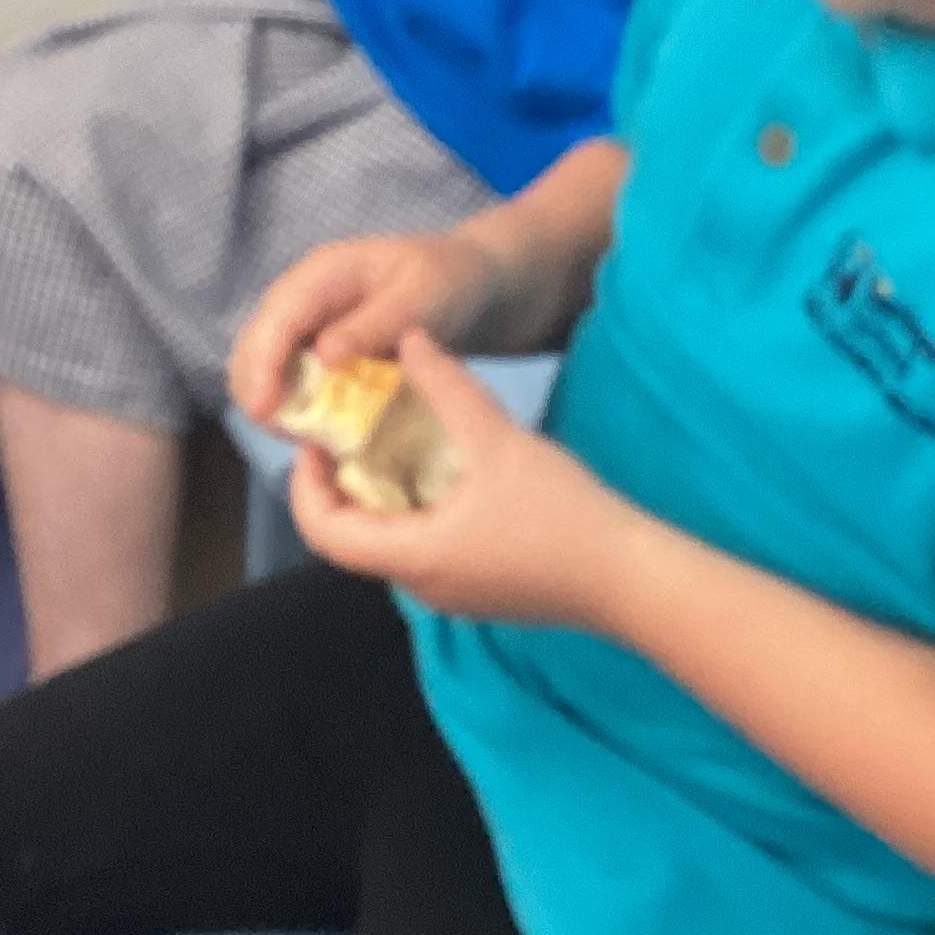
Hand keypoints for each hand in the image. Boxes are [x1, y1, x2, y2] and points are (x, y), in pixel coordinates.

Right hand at [230, 229, 528, 426]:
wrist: (466, 285)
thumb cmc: (449, 282)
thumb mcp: (423, 296)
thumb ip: (376, 323)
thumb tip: (324, 357)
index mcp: (322, 273)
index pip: (275, 319)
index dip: (262, 365)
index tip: (264, 410)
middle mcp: (301, 297)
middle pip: (252, 347)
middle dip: (259, 392)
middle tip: (293, 437)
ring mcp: (303, 325)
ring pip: (262, 371)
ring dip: (276, 406)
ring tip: (310, 439)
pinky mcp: (314, 352)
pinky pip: (289, 385)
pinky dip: (297, 410)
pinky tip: (323, 433)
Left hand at [288, 332, 639, 626]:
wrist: (630, 580)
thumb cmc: (562, 515)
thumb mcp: (498, 441)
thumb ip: (448, 387)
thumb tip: (411, 339)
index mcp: (412, 556)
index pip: (323, 531)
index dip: (304, 483)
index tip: (316, 440)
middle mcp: (421, 585)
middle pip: (353, 539)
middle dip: (343, 486)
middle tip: (353, 435)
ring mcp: (453, 595)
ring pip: (392, 547)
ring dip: (383, 500)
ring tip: (396, 446)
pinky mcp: (482, 593)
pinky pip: (428, 554)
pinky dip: (418, 515)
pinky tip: (448, 477)